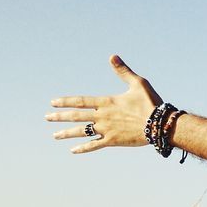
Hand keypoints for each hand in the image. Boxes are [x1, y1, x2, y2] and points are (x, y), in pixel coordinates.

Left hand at [46, 55, 161, 152]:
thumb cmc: (151, 102)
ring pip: (81, 132)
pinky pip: (94, 145)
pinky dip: (83, 148)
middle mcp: (103, 116)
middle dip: (60, 117)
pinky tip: (73, 150)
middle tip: (47, 118)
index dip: (65, 102)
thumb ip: (123, 71)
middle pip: (76, 116)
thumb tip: (112, 56)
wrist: (159, 124)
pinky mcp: (113, 141)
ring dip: (66, 133)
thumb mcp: (138, 83)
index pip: (81, 101)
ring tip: (55, 135)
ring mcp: (106, 130)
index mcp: (106, 102)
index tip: (53, 103)